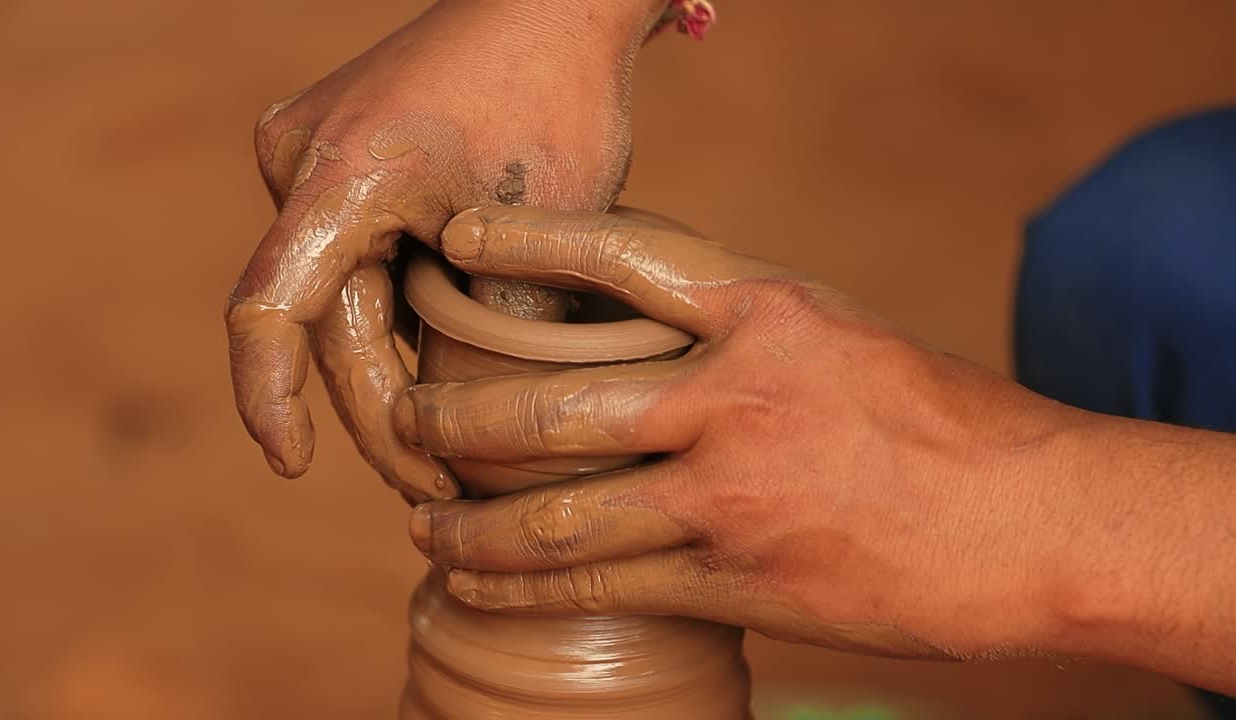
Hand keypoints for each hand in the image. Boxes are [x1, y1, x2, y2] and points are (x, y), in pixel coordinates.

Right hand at [225, 0, 666, 500]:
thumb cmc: (559, 95)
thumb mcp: (546, 228)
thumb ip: (497, 330)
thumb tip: (467, 429)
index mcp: (341, 173)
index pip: (269, 310)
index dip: (270, 400)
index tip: (292, 465)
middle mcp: (302, 159)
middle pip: (324, 318)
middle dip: (377, 409)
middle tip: (430, 485)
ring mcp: (312, 152)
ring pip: (342, 292)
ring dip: (385, 365)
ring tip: (439, 445)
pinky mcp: (338, 156)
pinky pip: (352, 254)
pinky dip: (390, 312)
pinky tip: (434, 364)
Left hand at [397, 205, 1087, 660]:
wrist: (1037, 524)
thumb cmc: (944, 424)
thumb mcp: (841, 338)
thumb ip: (739, 337)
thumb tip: (644, 349)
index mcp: (768, 312)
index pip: (622, 257)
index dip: (527, 243)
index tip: (459, 244)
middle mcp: (737, 394)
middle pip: (553, 403)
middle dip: (457, 421)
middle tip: (405, 425)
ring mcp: (732, 493)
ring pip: (560, 511)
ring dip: (472, 522)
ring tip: (424, 523)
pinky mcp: (739, 579)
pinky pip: (602, 585)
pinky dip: (523, 586)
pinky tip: (476, 585)